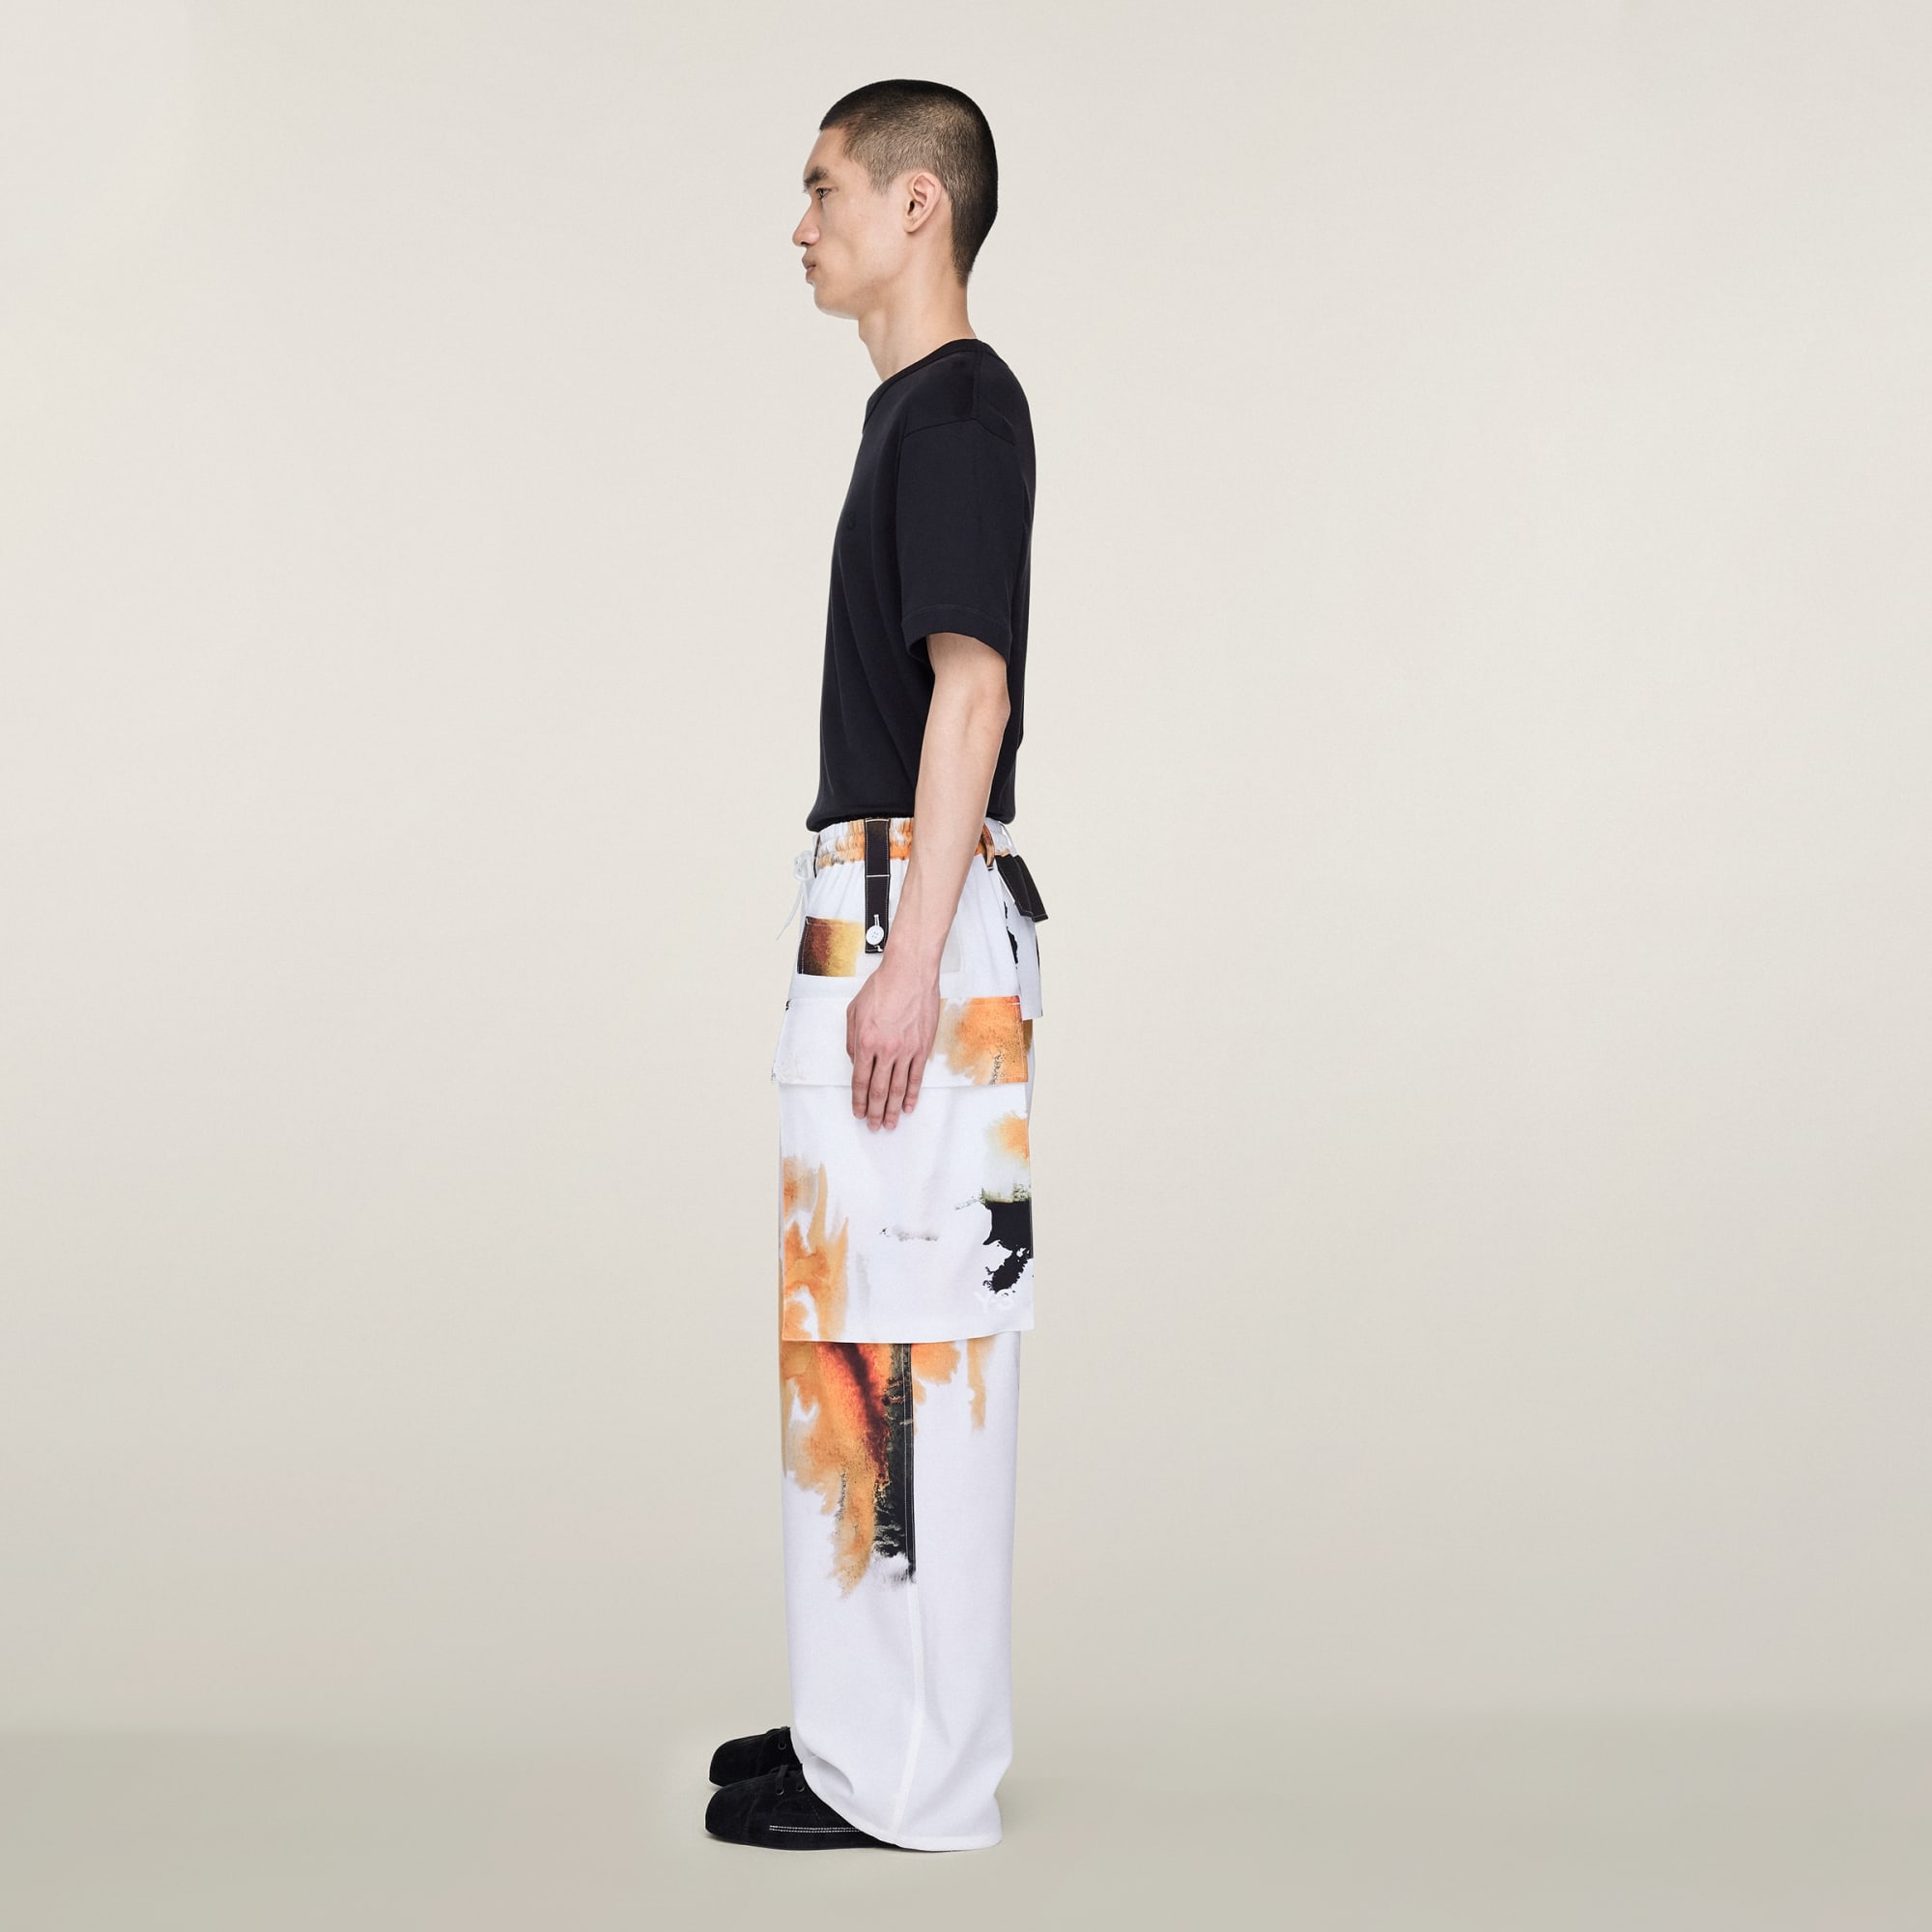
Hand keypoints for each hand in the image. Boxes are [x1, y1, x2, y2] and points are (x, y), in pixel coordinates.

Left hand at [847, 953, 938, 1129]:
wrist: (910, 972)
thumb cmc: (882, 987)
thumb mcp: (854, 1011)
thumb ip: (852, 1040)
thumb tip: (856, 1061)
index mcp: (865, 1042)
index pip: (860, 1080)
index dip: (858, 1100)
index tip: (858, 1112)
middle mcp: (885, 1050)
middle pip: (878, 1090)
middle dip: (875, 1112)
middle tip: (874, 1126)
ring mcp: (906, 1050)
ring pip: (898, 1088)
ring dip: (893, 1109)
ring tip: (890, 1124)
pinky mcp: (922, 1047)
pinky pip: (916, 1077)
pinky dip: (912, 1094)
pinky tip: (908, 1106)